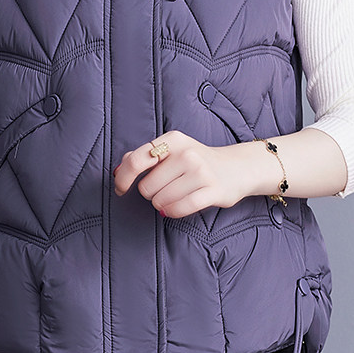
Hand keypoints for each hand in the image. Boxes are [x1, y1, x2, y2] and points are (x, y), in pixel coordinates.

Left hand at [113, 130, 260, 217]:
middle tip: (164, 189)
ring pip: (161, 200)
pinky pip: (180, 209)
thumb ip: (143, 157)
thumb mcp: (171, 151)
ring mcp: (201, 172)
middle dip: (151, 193)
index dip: (123, 178)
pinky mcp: (213, 191)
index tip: (121, 189)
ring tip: (175, 195)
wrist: (236, 168)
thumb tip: (118, 170)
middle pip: (147, 187)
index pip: (136, 160)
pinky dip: (173, 212)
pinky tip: (176, 207)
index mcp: (173, 140)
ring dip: (162, 204)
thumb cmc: (195, 161)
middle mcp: (186, 153)